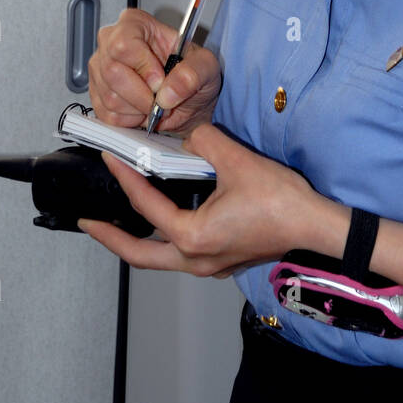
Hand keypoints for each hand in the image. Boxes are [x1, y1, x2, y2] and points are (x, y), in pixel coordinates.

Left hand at [77, 124, 322, 277]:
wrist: (315, 226)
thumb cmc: (280, 201)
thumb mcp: (237, 161)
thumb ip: (204, 142)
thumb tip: (189, 137)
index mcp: (192, 237)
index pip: (145, 206)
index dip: (124, 179)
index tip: (109, 160)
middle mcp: (195, 258)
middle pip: (138, 255)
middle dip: (109, 237)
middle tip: (87, 222)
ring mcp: (208, 265)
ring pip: (158, 258)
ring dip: (136, 240)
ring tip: (119, 221)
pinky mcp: (222, 261)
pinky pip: (179, 253)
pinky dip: (162, 238)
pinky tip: (164, 218)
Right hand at [88, 7, 220, 134]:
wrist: (187, 100)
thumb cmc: (192, 74)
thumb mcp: (206, 67)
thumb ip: (193, 74)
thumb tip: (168, 92)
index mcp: (136, 24)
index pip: (124, 44)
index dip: (143, 67)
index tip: (160, 82)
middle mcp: (111, 42)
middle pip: (112, 71)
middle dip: (141, 95)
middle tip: (161, 99)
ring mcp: (100, 68)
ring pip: (109, 96)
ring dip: (138, 109)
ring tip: (154, 103)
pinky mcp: (96, 94)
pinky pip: (107, 114)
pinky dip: (129, 120)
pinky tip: (141, 110)